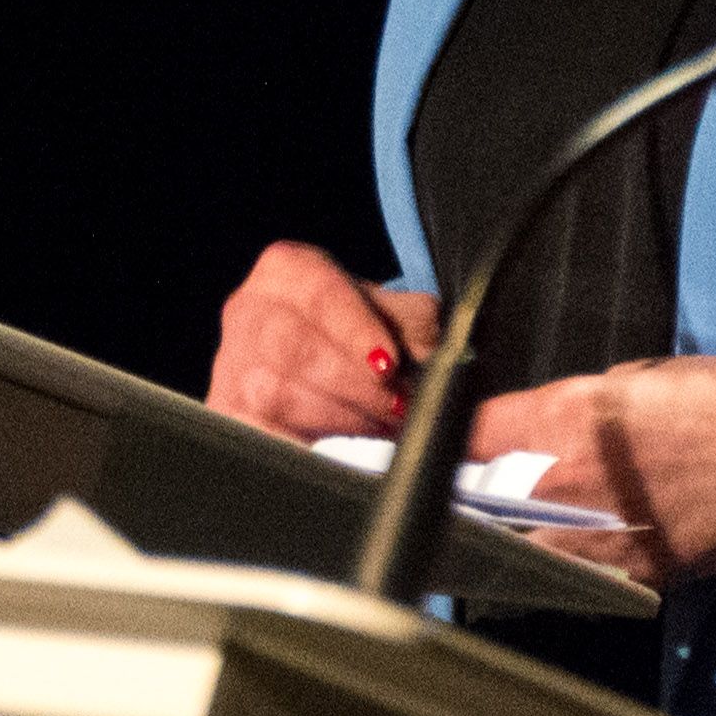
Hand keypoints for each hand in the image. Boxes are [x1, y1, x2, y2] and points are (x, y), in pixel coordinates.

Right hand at [208, 241, 436, 440]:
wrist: (316, 366)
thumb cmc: (356, 337)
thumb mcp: (396, 323)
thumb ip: (429, 342)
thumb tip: (486, 409)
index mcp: (287, 270)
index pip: (316, 291)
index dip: (353, 329)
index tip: (389, 364)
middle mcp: (249, 311)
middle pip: (293, 346)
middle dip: (354, 384)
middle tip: (398, 406)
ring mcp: (231, 365)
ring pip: (277, 394)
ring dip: (341, 417)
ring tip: (379, 423)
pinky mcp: (229, 415)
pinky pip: (264, 435)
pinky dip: (308, 444)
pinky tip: (339, 444)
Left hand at [463, 354, 715, 586]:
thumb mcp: (638, 377)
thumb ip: (572, 405)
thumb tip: (534, 429)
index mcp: (570, 415)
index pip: (468, 432)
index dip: (440, 439)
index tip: (420, 444)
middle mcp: (573, 480)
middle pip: (478, 500)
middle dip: (460, 497)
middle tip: (446, 494)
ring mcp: (602, 537)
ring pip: (517, 549)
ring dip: (500, 538)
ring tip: (490, 530)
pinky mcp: (635, 575)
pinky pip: (573, 574)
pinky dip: (557, 563)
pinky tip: (557, 551)